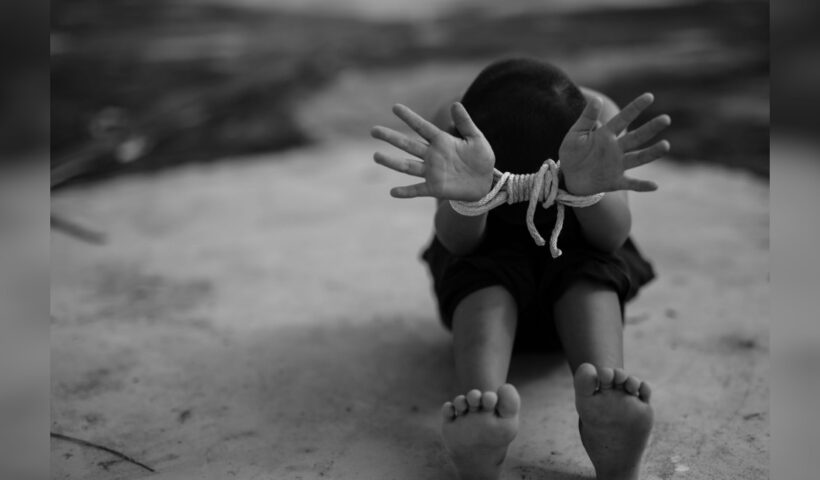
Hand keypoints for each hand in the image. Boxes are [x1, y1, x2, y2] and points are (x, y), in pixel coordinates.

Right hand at [370, 103, 494, 200]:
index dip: (409, 117)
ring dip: (392, 162)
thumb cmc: (482, 158)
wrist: (486, 182)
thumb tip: (455, 104)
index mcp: (441, 141)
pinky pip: (417, 190)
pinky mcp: (435, 188)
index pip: (421, 127)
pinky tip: (392, 192)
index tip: (395, 107)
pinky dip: (405, 192)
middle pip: (407, 145)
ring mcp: (432, 172)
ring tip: (376, 156)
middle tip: (373, 130)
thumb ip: (465, 123)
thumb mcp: (476, 138)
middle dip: (391, 137)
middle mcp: (432, 155)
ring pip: (407, 166)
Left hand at [559, 93, 670, 195]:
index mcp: (606, 134)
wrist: (568, 176)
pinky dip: (642, 185)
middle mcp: (616, 148)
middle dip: (651, 128)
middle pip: (636, 137)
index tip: (649, 96)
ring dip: (652, 153)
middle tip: (665, 119)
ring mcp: (617, 165)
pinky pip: (631, 184)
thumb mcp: (576, 133)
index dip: (635, 108)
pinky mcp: (615, 182)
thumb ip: (587, 118)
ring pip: (638, 158)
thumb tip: (597, 99)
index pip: (623, 119)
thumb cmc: (572, 152)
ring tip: (666, 145)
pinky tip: (654, 186)